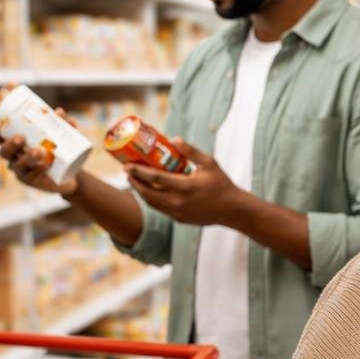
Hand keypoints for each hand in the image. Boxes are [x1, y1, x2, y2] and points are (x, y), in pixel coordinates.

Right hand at [0, 87, 78, 197]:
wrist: (70, 175)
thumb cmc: (59, 150)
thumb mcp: (62, 135)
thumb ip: (61, 123)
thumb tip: (59, 111)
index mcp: (15, 144)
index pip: (0, 138)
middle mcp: (14, 157)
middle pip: (4, 152)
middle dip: (10, 145)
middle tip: (20, 138)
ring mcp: (21, 170)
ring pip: (17, 165)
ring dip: (26, 157)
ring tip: (38, 152)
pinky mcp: (31, 180)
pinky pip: (31, 176)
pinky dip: (37, 170)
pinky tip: (43, 166)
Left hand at [125, 139, 241, 225]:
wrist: (232, 210)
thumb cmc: (221, 184)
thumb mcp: (209, 163)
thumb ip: (191, 151)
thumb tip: (173, 139)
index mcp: (185, 186)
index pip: (154, 177)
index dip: (138, 171)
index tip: (127, 165)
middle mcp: (178, 201)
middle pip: (147, 192)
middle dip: (134, 181)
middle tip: (127, 171)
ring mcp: (178, 212)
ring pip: (151, 202)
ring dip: (140, 191)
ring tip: (135, 180)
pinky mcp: (179, 219)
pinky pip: (160, 208)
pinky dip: (151, 199)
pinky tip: (150, 191)